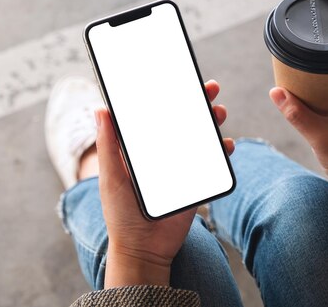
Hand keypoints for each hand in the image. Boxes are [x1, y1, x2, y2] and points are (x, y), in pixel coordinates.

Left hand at [96, 80, 232, 287]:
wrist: (143, 249)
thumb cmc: (120, 214)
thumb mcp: (111, 177)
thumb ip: (108, 146)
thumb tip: (101, 109)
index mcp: (143, 148)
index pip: (158, 115)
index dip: (169, 95)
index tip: (179, 77)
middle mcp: (164, 154)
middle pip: (184, 121)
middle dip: (198, 102)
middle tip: (210, 88)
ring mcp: (182, 167)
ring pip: (201, 138)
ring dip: (213, 122)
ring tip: (219, 112)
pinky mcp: (197, 183)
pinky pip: (214, 163)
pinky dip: (223, 151)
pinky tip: (227, 144)